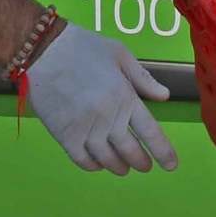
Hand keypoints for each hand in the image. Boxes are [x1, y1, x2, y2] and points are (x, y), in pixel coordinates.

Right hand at [23, 23, 178, 174]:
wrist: (43, 50)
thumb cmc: (83, 47)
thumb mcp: (120, 54)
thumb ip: (143, 79)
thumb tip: (164, 97)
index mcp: (125, 97)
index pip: (151, 132)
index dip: (163, 152)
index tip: (171, 165)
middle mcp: (108, 117)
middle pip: (131, 151)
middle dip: (142, 163)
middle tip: (146, 166)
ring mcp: (85, 129)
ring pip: (108, 160)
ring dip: (120, 167)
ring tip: (124, 168)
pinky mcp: (65, 135)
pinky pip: (83, 160)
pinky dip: (94, 166)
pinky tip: (98, 163)